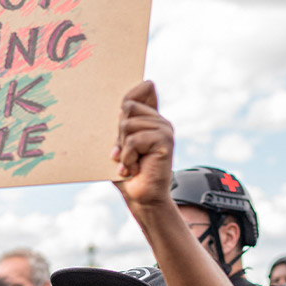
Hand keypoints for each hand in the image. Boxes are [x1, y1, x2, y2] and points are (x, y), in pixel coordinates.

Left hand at [111, 81, 174, 210]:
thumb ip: (122, 124)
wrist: (142, 197)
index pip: (143, 89)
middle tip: (125, 152)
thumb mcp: (120, 144)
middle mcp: (160, 121)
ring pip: (128, 125)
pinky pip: (134, 140)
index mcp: (150, 119)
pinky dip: (128, 157)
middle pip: (127, 107)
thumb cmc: (127, 173)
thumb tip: (124, 104)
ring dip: (123, 149)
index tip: (132, 91)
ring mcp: (164, 129)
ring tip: (130, 162)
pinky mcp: (165, 140)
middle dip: (119, 132)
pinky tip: (135, 168)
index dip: (135, 88)